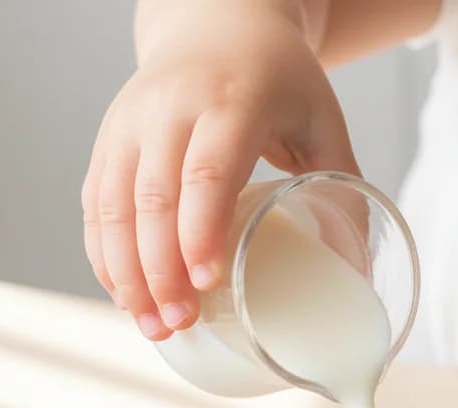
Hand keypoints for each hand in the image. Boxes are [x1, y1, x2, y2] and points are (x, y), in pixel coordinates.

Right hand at [81, 12, 357, 339]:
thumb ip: (345, 190)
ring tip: (153, 327)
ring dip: (127, 274)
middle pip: (152, 198)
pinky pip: (95, 204)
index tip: (208, 284)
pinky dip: (105, 255)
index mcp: (230, 102)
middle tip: (182, 323)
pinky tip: (126, 296)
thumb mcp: (322, 122)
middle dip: (161, 271)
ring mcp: (130, 123)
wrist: (216, 24)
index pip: (207, 172)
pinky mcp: (108, 141)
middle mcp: (169, 108)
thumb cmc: (278, 82)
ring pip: (112, 206)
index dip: (202, 232)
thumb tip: (362, 274)